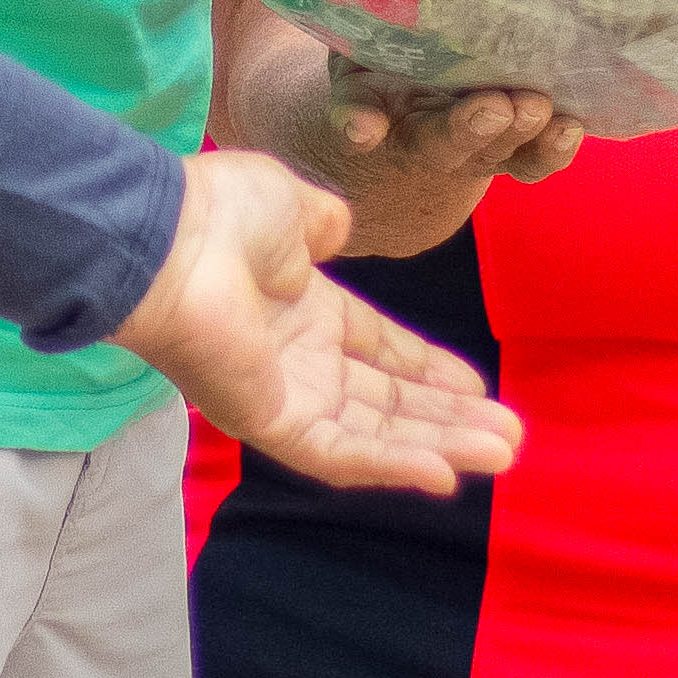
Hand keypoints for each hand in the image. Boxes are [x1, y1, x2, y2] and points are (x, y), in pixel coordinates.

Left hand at [118, 151, 523, 496]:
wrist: (167, 239)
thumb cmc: (219, 214)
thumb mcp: (291, 206)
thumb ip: (323, 225)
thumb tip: (339, 229)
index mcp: (303, 309)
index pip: (380, 351)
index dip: (430, 371)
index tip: (480, 388)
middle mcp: (297, 360)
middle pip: (388, 402)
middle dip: (450, 420)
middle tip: (510, 438)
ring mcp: (283, 395)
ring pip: (375, 436)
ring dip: (438, 447)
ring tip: (502, 456)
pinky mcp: (268, 424)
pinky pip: (338, 455)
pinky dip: (390, 465)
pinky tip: (443, 471)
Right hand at [205, 0, 578, 256]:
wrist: (398, 123)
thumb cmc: (374, 61)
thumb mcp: (350, 40)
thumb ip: (348, 8)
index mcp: (370, 110)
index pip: (358, 118)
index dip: (358, 122)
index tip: (364, 127)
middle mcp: (422, 138)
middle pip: (444, 143)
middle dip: (470, 128)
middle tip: (494, 106)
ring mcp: (472, 148)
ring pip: (498, 156)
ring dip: (521, 138)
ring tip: (542, 110)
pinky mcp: (512, 148)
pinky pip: (533, 158)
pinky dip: (554, 147)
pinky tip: (574, 123)